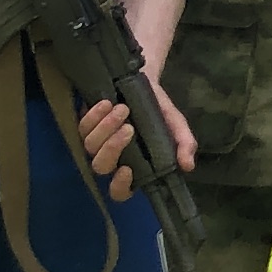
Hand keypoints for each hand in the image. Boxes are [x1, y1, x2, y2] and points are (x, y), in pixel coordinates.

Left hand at [76, 81, 196, 194]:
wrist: (143, 81)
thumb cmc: (158, 109)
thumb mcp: (176, 124)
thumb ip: (184, 144)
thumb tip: (188, 166)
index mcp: (133, 165)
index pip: (120, 190)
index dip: (119, 186)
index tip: (127, 169)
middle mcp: (112, 158)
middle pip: (101, 166)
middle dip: (113, 148)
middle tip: (129, 128)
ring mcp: (96, 142)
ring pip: (90, 145)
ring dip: (106, 128)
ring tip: (123, 109)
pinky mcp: (85, 125)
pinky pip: (83, 126)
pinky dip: (95, 115)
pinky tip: (108, 103)